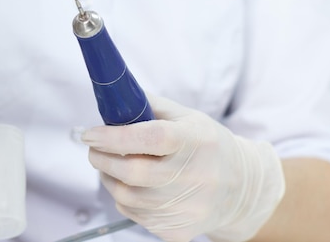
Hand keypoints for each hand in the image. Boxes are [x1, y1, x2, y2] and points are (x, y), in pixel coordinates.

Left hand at [81, 94, 284, 241]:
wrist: (239, 188)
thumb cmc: (206, 145)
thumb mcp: (186, 116)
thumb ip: (148, 106)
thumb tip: (111, 101)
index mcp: (196, 141)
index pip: (152, 138)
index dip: (115, 136)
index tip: (91, 133)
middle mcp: (195, 177)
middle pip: (133, 172)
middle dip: (102, 158)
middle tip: (94, 148)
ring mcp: (187, 208)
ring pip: (127, 196)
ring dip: (109, 178)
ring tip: (113, 164)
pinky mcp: (177, 231)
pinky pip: (134, 215)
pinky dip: (125, 198)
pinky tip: (134, 185)